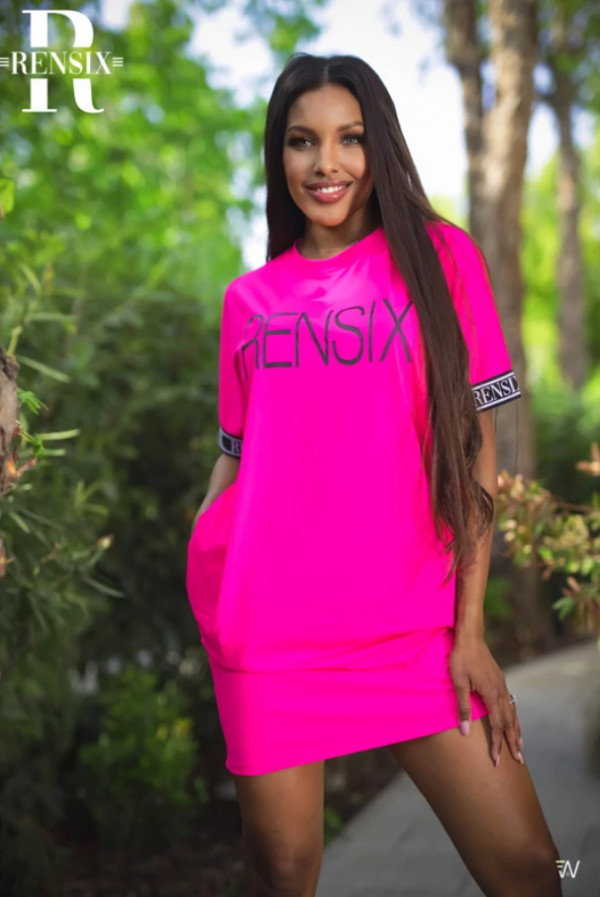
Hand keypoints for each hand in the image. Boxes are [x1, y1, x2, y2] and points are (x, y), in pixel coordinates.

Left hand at [448, 634, 524, 767]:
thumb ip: (463, 707)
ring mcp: (502, 685)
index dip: (497, 744)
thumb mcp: (458, 683)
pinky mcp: (499, 679)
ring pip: (512, 712)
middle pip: (509, 722)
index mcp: (492, 694)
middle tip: (519, 761)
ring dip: (516, 730)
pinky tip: (513, 719)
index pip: (497, 725)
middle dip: (512, 742)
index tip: (496, 760)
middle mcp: (501, 691)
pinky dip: (513, 715)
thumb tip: (465, 731)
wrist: (470, 636)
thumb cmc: (461, 658)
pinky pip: (510, 702)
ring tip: (520, 745)